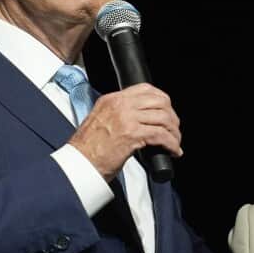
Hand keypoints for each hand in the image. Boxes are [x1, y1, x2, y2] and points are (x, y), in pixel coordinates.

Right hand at [67, 83, 181, 180]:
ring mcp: (126, 118)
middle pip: (159, 101)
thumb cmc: (88, 149)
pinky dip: (172, 144)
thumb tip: (138, 121)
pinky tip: (174, 151)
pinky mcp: (132, 134)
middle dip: (171, 117)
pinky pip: (161, 135)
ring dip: (174, 132)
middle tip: (173, 130)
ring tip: (174, 143)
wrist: (78, 163)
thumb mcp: (100, 121)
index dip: (162, 100)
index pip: (144, 89)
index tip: (167, 112)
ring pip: (163, 118)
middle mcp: (119, 105)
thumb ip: (117, 116)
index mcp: (111, 100)